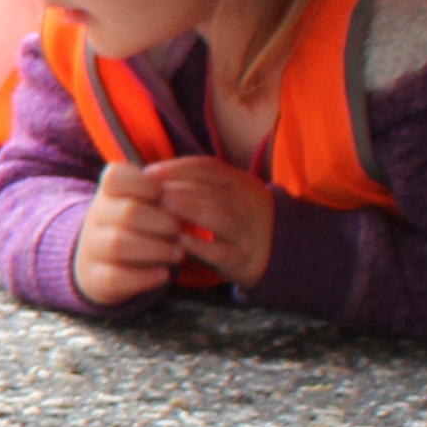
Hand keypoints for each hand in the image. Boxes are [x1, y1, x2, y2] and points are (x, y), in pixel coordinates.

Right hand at [73, 157, 189, 305]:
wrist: (105, 261)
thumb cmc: (139, 225)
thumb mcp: (146, 202)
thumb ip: (163, 195)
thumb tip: (188, 197)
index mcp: (109, 193)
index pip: (116, 177)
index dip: (144, 184)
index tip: (163, 193)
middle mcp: (96, 218)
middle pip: (128, 212)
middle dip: (162, 221)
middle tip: (180, 229)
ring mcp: (93, 248)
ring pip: (118, 244)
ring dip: (156, 249)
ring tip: (178, 253)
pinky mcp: (96, 278)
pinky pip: (115, 277)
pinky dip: (144, 277)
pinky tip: (163, 275)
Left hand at [148, 154, 275, 278]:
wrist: (278, 251)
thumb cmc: (235, 218)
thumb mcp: (224, 193)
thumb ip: (195, 184)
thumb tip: (149, 177)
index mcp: (241, 182)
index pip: (208, 167)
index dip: (176, 168)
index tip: (147, 173)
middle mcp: (248, 203)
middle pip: (212, 190)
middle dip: (178, 189)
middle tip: (150, 193)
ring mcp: (247, 231)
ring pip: (219, 216)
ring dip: (189, 209)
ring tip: (164, 207)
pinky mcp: (243, 258)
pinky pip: (221, 251)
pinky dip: (200, 245)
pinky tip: (180, 241)